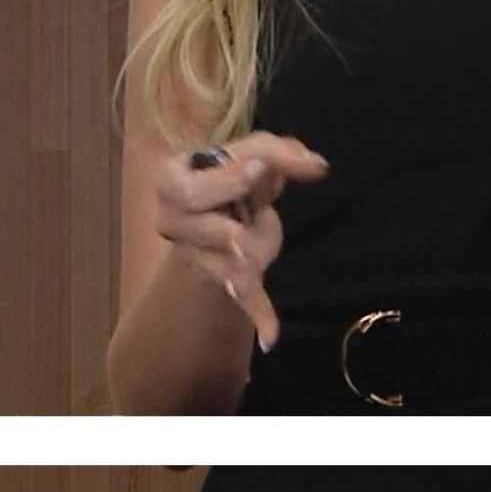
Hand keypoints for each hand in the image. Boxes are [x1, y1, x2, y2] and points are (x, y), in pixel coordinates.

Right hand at [150, 132, 327, 351]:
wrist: (225, 209)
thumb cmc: (235, 175)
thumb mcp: (255, 154)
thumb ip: (282, 153)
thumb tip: (318, 165)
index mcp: (172, 182)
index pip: (189, 187)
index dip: (225, 181)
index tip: (260, 170)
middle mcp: (173, 221)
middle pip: (193, 227)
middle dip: (225, 226)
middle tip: (247, 223)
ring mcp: (194, 254)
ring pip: (221, 263)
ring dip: (249, 254)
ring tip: (259, 251)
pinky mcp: (221, 277)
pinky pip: (240, 296)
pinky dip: (259, 315)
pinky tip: (271, 337)